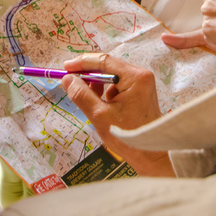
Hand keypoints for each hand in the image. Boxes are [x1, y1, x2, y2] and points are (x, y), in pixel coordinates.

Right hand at [62, 53, 173, 176]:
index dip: (82, 63)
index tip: (65, 67)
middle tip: (70, 81)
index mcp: (135, 77)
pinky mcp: (140, 91)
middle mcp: (141, 75)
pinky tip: (101, 105)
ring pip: (112, 75)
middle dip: (88, 74)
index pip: (104, 61)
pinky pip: (117, 84)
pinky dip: (106, 91)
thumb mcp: (99, 116)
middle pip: (108, 66)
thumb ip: (82, 95)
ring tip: (87, 98)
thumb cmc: (127, 136)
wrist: (150, 155)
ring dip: (96, 83)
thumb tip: (67, 79)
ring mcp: (142, 83)